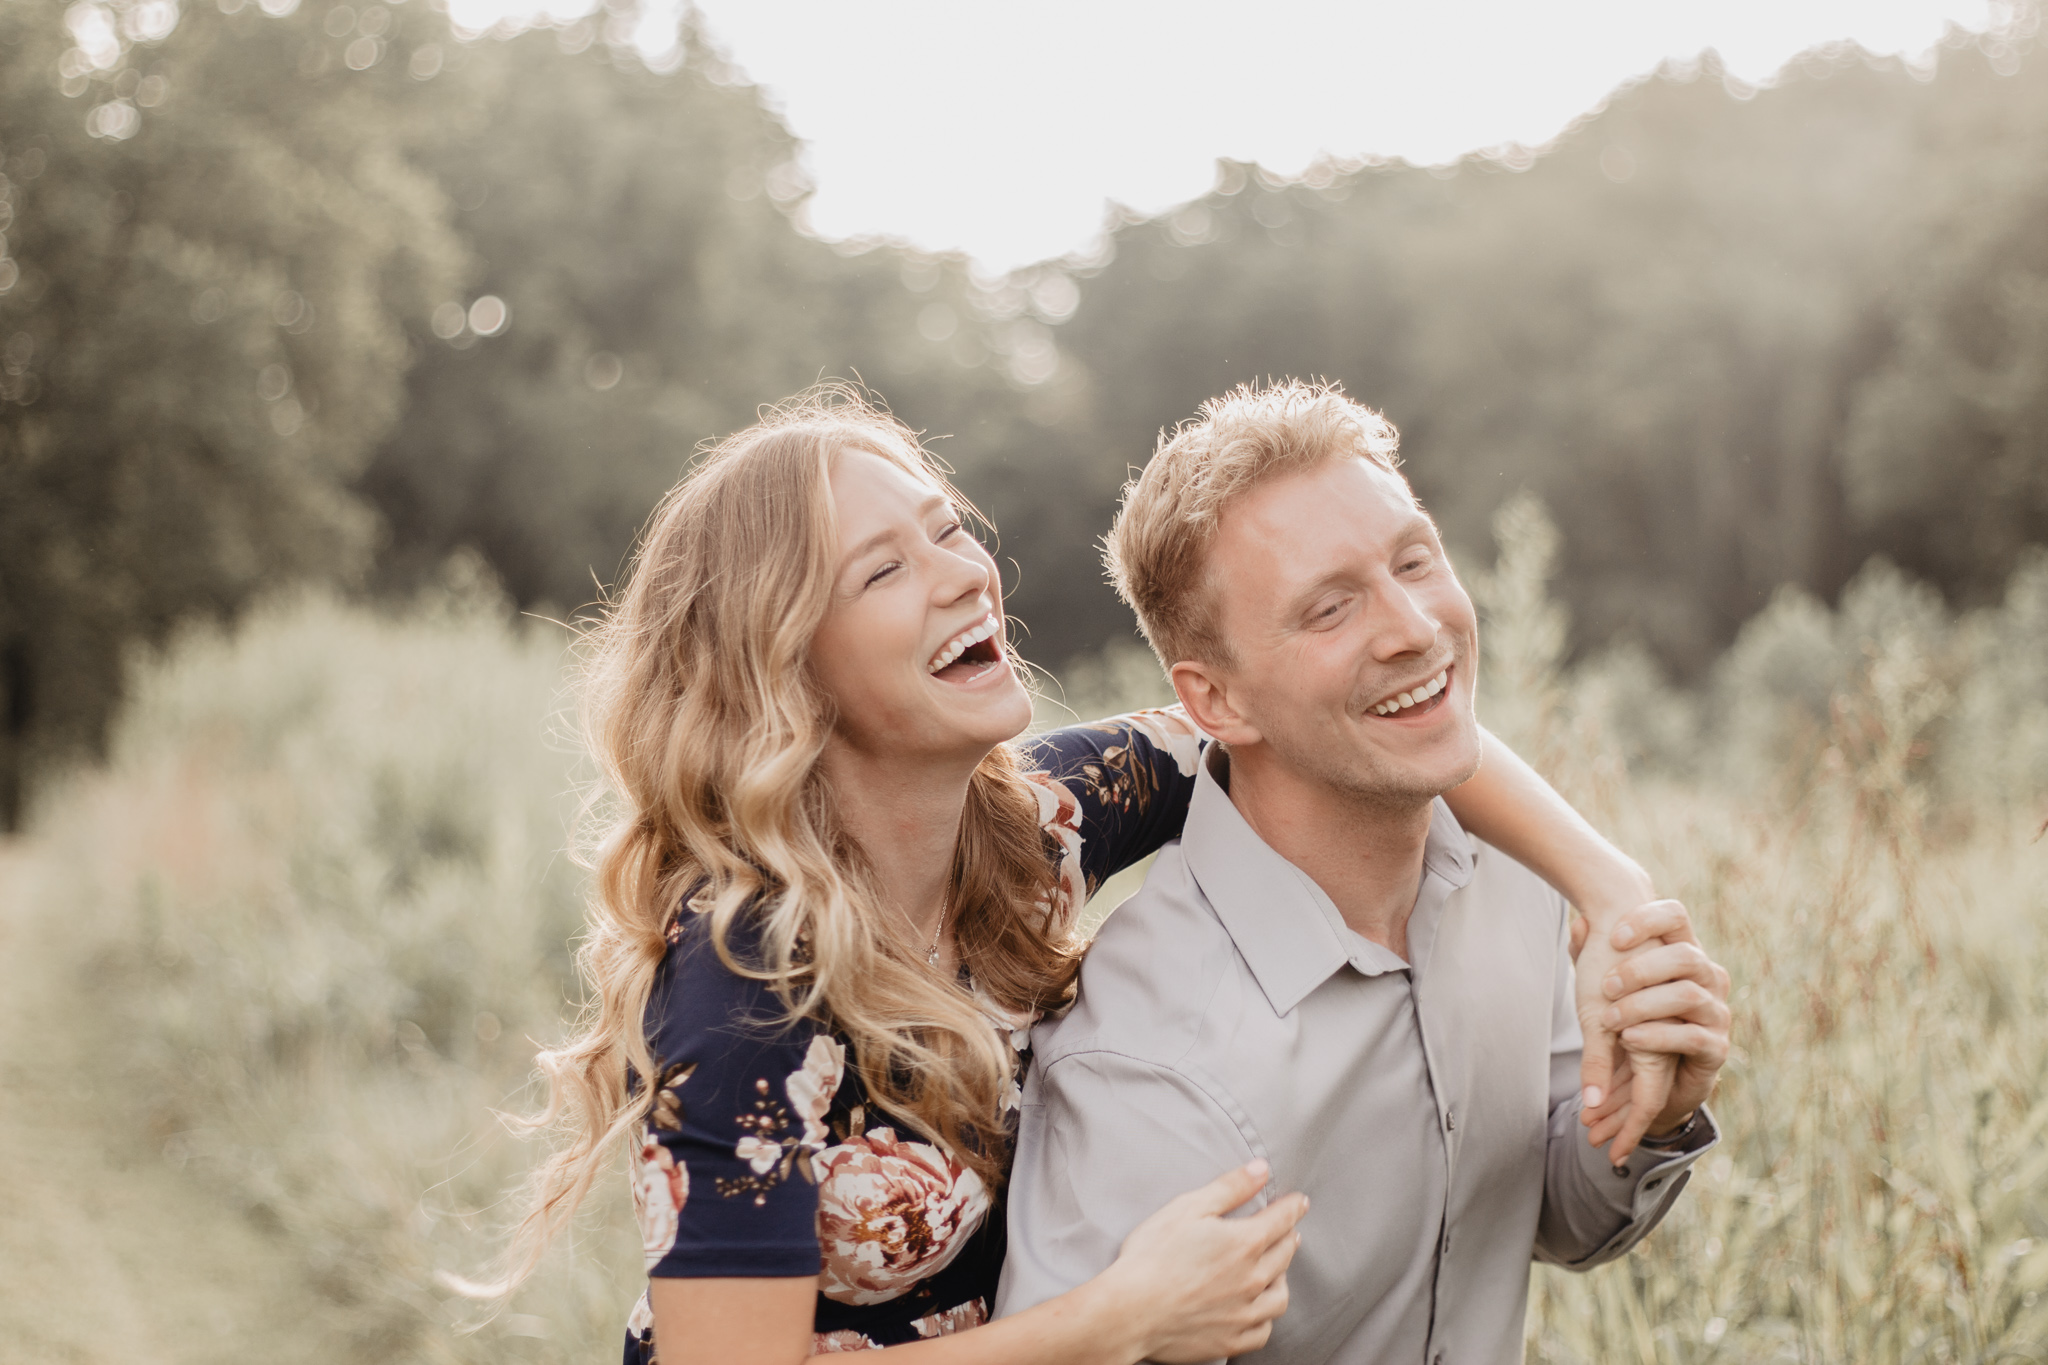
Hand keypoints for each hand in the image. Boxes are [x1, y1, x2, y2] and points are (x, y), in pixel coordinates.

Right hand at [1100, 1158, 1306, 1363]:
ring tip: (1277, 1269)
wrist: (1130, 1312)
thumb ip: (1229, 1187)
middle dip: (1288, 1237)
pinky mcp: (1232, 1341)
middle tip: (1288, 1230)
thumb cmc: (1152, 1257)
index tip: (1299, 1202)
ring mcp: (1245, 1314)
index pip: (1282, 1219)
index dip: (1292, 1207)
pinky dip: (1266, 1317)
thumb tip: (1261, 1170)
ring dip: (1282, 1277)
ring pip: (1280, 1296)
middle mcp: (1253, 1279)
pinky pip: (1263, 1330)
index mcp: (1245, 1243)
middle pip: (1284, 1254)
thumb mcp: (1188, 1208)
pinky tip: (1259, 1309)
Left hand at [1579, 899, 1729, 1158]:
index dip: (1647, 920)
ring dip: (1642, 1005)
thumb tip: (1578, 923)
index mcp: (1683, 951)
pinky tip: (1628, 1038)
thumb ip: (1590, 955)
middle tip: (1605, 987)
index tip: (1613, 938)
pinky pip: (1692, 1036)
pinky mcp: (1716, 1048)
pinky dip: (1656, 1036)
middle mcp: (1707, 976)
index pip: (1675, 916)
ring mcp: (1716, 1011)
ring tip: (1608, 1020)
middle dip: (1640, 970)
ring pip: (1688, 995)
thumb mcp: (1604, 984)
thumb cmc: (1631, 1015)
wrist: (1654, 1076)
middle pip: (1685, 956)